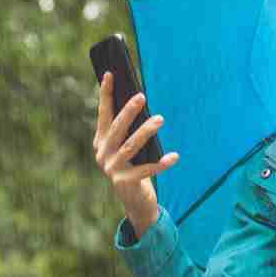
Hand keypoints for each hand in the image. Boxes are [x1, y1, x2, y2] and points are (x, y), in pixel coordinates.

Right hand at [93, 71, 179, 237]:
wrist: (135, 202)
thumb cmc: (135, 167)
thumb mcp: (129, 147)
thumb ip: (130, 131)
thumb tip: (140, 102)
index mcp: (101, 141)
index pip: (103, 113)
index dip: (106, 94)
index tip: (110, 74)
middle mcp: (102, 153)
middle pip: (116, 128)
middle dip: (128, 111)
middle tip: (142, 96)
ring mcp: (112, 169)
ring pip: (130, 146)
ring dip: (146, 132)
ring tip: (160, 119)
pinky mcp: (125, 183)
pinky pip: (146, 170)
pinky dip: (161, 163)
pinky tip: (174, 156)